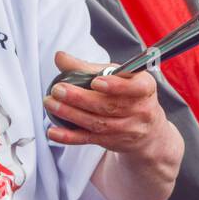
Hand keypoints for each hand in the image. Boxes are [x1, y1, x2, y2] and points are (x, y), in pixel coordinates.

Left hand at [44, 51, 171, 161]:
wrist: (147, 130)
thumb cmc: (129, 94)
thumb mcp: (118, 75)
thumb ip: (88, 67)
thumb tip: (60, 57)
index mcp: (144, 87)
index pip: (134, 87)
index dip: (115, 85)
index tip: (95, 81)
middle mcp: (139, 109)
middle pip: (108, 106)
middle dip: (80, 98)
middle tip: (58, 89)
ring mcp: (127, 129)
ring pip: (97, 123)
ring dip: (70, 114)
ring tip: (51, 104)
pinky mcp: (112, 142)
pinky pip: (89, 139)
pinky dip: (69, 136)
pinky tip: (53, 131)